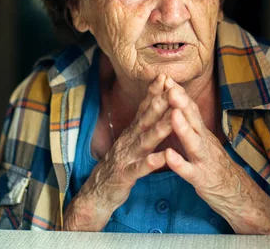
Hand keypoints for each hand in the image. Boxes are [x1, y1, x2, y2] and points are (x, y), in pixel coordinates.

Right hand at [64, 74, 174, 230]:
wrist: (98, 193)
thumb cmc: (120, 164)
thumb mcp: (130, 141)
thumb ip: (142, 124)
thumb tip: (155, 103)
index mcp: (132, 132)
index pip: (143, 108)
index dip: (154, 92)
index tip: (165, 76)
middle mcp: (128, 140)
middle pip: (145, 119)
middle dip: (159, 103)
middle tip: (172, 89)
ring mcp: (126, 157)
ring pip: (144, 141)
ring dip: (158, 129)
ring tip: (172, 118)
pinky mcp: (125, 176)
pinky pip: (139, 169)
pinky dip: (150, 163)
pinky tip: (162, 157)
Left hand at [163, 81, 269, 234]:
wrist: (235, 194)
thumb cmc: (212, 165)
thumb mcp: (201, 142)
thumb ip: (189, 126)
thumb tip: (175, 104)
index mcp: (202, 133)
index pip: (191, 110)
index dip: (179, 94)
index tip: (166, 77)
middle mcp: (205, 142)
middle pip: (194, 120)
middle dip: (181, 102)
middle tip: (170, 86)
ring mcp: (205, 160)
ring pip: (194, 142)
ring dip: (183, 128)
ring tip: (172, 114)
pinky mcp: (202, 179)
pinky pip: (190, 171)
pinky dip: (180, 163)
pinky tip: (169, 156)